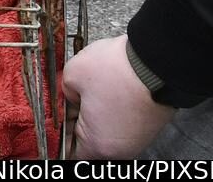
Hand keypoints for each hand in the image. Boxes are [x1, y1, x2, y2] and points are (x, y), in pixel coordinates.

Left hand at [63, 36, 173, 157]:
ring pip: (105, 132)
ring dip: (94, 115)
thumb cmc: (119, 71)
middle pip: (88, 142)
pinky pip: (121, 124)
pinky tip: (106, 92)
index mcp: (98, 145)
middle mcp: (121, 149)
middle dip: (75, 121)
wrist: (159, 61)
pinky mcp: (148, 126)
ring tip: (87, 92)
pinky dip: (111, 111)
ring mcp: (137, 139)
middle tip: (67, 100)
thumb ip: (62, 94)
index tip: (53, 118)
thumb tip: (68, 98)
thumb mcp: (71, 75)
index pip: (69, 151)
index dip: (58, 133)